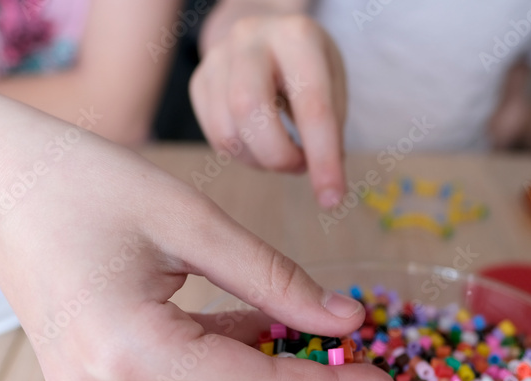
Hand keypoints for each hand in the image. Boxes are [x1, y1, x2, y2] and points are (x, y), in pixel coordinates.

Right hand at [0, 137, 393, 380]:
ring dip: (264, 377)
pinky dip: (223, 366)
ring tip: (320, 344)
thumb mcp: (193, 222)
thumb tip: (345, 323)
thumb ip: (274, 281)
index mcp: (127, 352)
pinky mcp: (86, 380)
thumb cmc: (83, 180)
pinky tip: (261, 333)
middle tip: (365, 365)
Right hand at [190, 14, 346, 208]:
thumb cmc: (306, 64)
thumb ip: (330, 126)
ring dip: (259, 160)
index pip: (311, 105)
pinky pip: (214, 135)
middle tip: (299, 167)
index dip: (323, 158)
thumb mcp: (332, 81)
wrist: (265, 31)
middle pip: (249, 110)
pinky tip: (259, 145)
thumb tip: (325, 183)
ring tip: (282, 154)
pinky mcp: (199, 81)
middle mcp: (251, 39)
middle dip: (277, 156)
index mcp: (296, 36)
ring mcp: (218, 58)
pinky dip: (241, 154)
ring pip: (227, 129)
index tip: (331, 199)